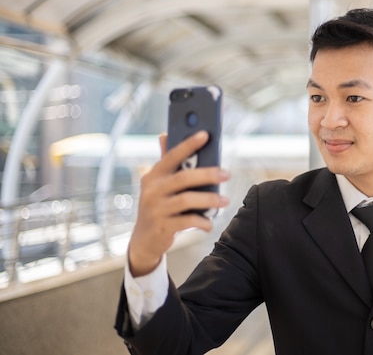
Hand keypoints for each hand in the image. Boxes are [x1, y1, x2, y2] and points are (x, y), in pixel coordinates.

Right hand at [127, 131, 229, 276]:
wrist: (144, 240)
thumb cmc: (158, 206)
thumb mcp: (158, 185)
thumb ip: (166, 162)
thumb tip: (164, 134)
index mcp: (153, 176)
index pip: (171, 156)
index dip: (188, 145)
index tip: (205, 134)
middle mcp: (152, 190)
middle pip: (183, 178)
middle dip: (207, 174)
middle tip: (226, 174)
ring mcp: (156, 209)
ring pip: (187, 200)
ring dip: (209, 200)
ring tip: (225, 201)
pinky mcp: (162, 227)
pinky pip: (188, 221)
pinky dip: (202, 221)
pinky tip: (210, 222)